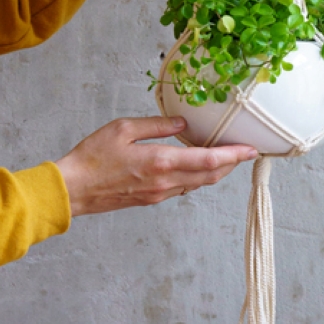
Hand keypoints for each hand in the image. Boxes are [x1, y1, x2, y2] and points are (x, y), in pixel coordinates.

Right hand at [56, 116, 257, 215]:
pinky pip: (182, 188)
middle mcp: (164, 182)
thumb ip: (156, 125)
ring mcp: (158, 194)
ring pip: (197, 184)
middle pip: (209, 176)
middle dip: (231, 165)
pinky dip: (196, 178)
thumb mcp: (123, 128)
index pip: (208, 161)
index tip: (252, 150)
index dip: (233, 156)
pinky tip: (196, 167)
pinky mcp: (150, 200)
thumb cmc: (92, 158)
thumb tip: (182, 124)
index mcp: (161, 162)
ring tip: (227, 158)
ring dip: (215, 172)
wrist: (71, 190)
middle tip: (246, 152)